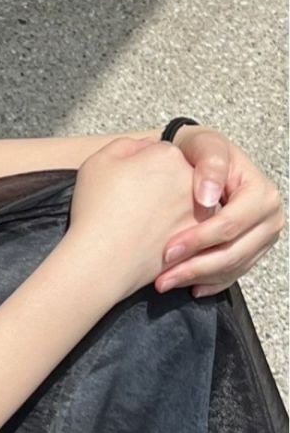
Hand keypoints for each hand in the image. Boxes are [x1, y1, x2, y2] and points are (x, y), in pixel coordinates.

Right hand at [66, 136, 202, 303]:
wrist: (104, 258)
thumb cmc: (98, 208)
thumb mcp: (98, 161)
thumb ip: (126, 145)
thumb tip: (144, 147)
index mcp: (169, 155)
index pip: (158, 153)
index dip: (138, 167)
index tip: (125, 182)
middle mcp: (191, 180)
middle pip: (175, 176)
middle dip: (159, 186)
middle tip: (132, 203)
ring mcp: (198, 212)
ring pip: (184, 203)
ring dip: (168, 210)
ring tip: (140, 224)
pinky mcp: (198, 240)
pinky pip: (187, 230)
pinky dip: (172, 234)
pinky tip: (150, 241)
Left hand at [153, 126, 285, 296]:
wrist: (201, 159)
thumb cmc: (201, 151)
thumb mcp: (205, 146)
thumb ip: (209, 164)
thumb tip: (208, 197)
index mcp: (261, 194)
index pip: (231, 225)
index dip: (199, 239)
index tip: (168, 250)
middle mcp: (269, 218)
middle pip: (234, 252)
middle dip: (196, 267)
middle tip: (162, 277)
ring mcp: (263, 237)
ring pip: (233, 267)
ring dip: (198, 278)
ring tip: (164, 283)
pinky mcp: (253, 250)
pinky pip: (234, 273)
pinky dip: (210, 282)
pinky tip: (188, 286)